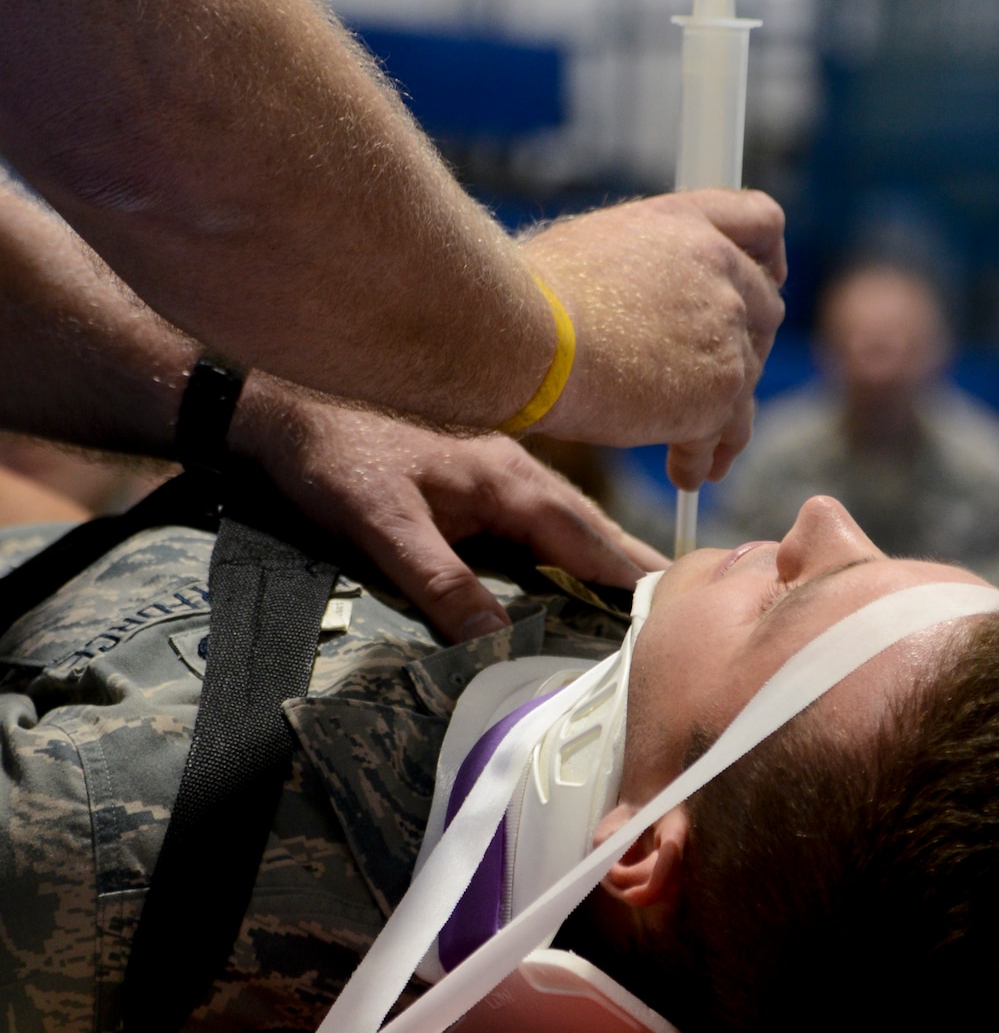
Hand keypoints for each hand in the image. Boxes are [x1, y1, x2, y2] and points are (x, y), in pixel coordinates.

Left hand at [230, 378, 666, 641]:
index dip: (635, 577)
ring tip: (635, 606)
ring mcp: (493, 468)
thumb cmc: (332, 447)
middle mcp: (514, 471)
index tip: (683, 609)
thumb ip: (441, 580)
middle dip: (633, 572)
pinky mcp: (469, 473)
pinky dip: (559, 550)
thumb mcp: (381, 521)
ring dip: (598, 562)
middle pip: (589, 530)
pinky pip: (533, 519)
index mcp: (508, 480)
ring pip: (562, 523)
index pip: (590, 538)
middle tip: (681, 616)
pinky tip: (557, 573)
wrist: (281, 393)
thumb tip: (497, 639)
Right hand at [523, 190, 785, 488]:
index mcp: (686, 222)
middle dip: (743, 350)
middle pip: (765, 311)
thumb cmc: (528, 295)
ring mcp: (726, 329)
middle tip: (718, 385)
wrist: (524, 334)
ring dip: (723, 417)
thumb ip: (646, 265)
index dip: (767, 256)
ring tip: (701, 452)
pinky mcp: (720, 390)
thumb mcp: (594, 247)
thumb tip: (642, 299)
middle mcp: (720, 267)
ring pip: (747, 382)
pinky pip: (725, 431)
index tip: (765, 281)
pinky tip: (685, 473)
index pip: (761, 221)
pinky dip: (704, 455)